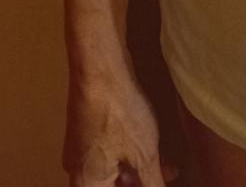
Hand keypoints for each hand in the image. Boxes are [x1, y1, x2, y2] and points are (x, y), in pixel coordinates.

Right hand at [63, 69, 178, 186]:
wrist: (100, 69)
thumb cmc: (119, 115)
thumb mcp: (144, 155)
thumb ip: (152, 183)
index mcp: (85, 184)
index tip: (158, 183)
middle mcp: (77, 170)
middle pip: (111, 185)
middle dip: (141, 182)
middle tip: (168, 175)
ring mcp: (80, 147)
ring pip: (112, 169)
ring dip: (138, 169)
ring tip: (166, 163)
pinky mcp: (87, 127)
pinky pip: (108, 151)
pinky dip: (129, 153)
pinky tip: (151, 144)